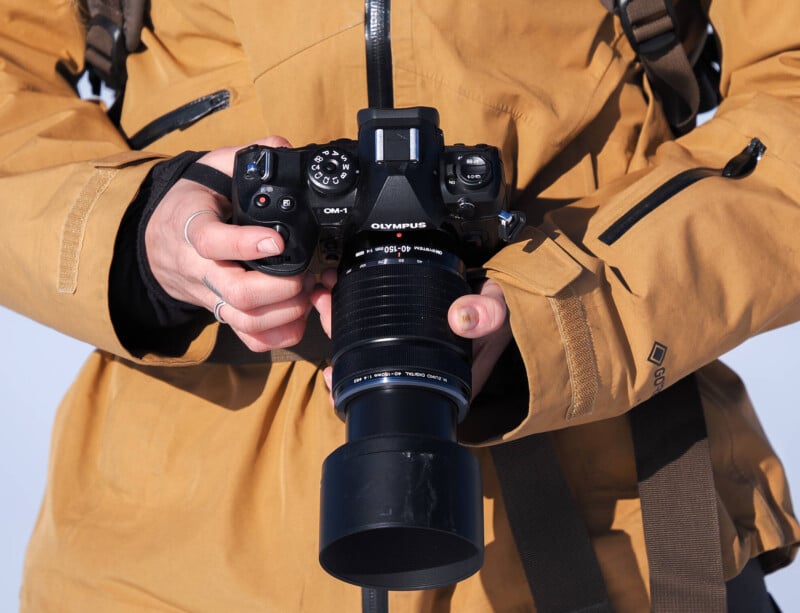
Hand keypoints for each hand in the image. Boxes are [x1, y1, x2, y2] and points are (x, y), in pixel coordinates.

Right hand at [145, 136, 323, 351]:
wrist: (160, 241)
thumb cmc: (193, 203)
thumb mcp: (211, 169)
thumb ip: (245, 156)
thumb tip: (282, 147)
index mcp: (191, 226)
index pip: (211, 241)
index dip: (246, 245)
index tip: (278, 242)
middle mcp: (199, 268)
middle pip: (237, 292)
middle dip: (280, 288)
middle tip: (306, 274)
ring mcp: (211, 295)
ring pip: (245, 320)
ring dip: (285, 312)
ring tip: (307, 292)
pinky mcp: (223, 313)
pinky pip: (249, 338)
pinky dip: (279, 334)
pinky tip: (299, 316)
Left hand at [314, 276, 510, 401]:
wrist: (506, 294)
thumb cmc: (502, 312)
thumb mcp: (499, 310)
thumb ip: (487, 314)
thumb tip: (462, 319)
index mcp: (442, 379)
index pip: (393, 396)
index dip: (359, 389)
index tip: (333, 371)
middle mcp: (423, 368)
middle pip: (372, 368)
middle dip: (341, 343)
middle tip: (325, 311)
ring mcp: (414, 348)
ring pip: (367, 344)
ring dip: (342, 322)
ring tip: (326, 297)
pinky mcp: (408, 327)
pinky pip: (372, 325)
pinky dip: (352, 311)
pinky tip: (339, 295)